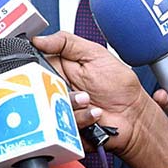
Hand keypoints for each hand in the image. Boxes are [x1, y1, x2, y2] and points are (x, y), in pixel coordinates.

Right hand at [32, 31, 150, 154]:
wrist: (135, 114)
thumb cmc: (118, 85)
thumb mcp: (94, 53)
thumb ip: (65, 42)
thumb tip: (38, 39)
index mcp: (57, 69)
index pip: (32, 65)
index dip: (33, 66)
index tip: (41, 67)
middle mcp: (55, 89)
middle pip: (35, 88)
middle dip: (52, 87)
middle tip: (68, 84)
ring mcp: (60, 109)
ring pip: (47, 107)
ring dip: (71, 103)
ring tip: (88, 99)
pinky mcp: (65, 128)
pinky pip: (61, 126)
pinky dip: (81, 118)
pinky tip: (95, 113)